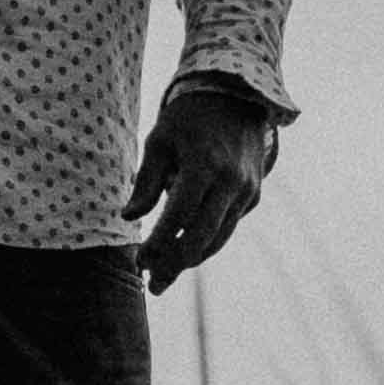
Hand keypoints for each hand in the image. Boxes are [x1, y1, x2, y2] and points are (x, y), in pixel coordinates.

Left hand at [128, 76, 281, 290]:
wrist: (237, 98)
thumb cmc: (188, 119)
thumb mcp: (159, 141)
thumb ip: (146, 181)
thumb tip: (130, 217)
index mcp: (204, 165)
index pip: (179, 217)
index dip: (158, 244)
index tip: (139, 262)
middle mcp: (231, 182)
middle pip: (202, 237)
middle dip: (175, 265)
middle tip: (153, 286)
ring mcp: (247, 191)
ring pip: (219, 238)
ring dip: (192, 260)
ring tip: (165, 276)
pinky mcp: (253, 196)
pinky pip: (228, 227)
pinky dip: (207, 243)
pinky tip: (186, 251)